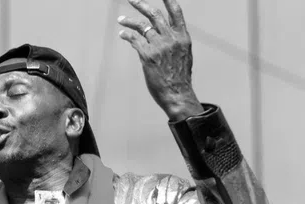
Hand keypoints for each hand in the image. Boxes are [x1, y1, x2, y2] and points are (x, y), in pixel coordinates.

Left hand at [118, 0, 202, 120]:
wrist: (177, 94)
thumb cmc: (179, 78)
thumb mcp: (183, 55)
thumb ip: (175, 42)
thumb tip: (163, 35)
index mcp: (183, 37)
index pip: (176, 12)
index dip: (168, 0)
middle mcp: (171, 38)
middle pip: (154, 15)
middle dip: (140, 4)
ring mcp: (159, 45)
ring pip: (141, 26)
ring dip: (129, 21)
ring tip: (121, 20)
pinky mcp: (147, 55)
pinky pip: (134, 39)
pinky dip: (127, 35)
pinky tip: (123, 34)